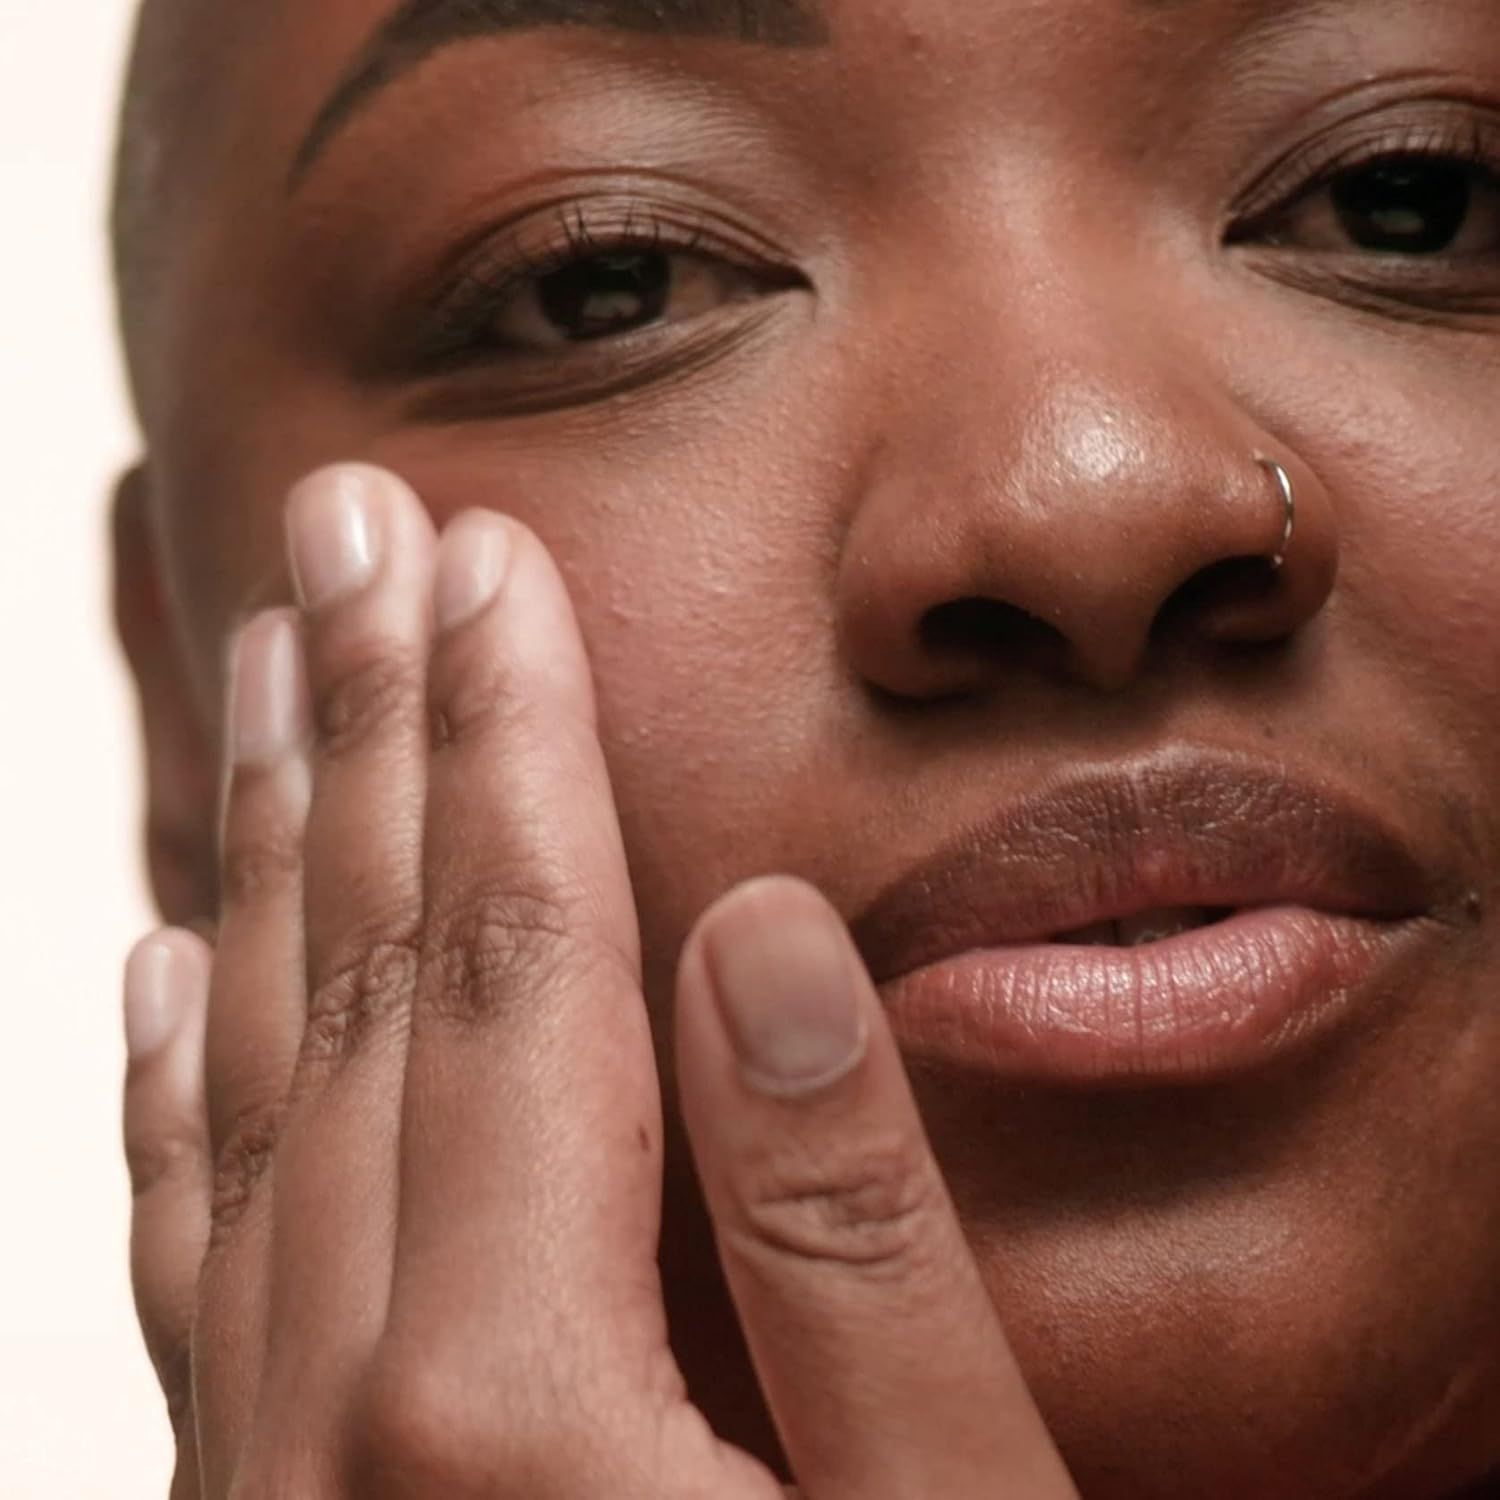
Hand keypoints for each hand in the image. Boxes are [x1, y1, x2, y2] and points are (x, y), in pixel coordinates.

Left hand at [121, 464, 1077, 1497]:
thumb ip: (848, 1243)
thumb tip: (767, 945)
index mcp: (513, 1413)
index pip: (514, 974)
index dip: (505, 744)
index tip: (486, 565)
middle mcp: (342, 1439)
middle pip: (362, 988)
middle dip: (369, 729)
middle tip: (345, 531)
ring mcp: (270, 1488)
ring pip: (252, 1089)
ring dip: (272, 854)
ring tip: (271, 674)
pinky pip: (192, 1251)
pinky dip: (184, 1091)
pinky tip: (168, 974)